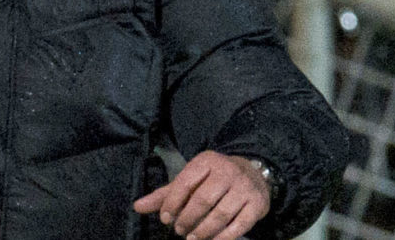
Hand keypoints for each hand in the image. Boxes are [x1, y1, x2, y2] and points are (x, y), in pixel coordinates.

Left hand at [133, 151, 270, 239]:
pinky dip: (224, 237)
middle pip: (203, 200)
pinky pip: (239, 225)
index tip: (165, 219)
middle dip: (188, 218)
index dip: (172, 202)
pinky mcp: (257, 204)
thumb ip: (166, 194)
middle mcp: (227, 171)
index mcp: (206, 161)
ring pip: (220, 214)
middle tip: (179, 231)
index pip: (185, 182)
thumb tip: (137, 207)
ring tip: (192, 238)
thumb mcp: (190, 179)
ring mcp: (244, 188)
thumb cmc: (213, 179)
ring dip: (203, 230)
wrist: (253, 173)